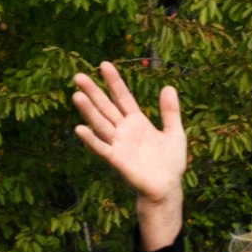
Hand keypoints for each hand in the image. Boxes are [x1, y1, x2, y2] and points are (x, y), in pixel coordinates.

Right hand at [70, 61, 189, 242]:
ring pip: (101, 124)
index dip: (114, 81)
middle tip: (78, 76)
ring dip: (89, 111)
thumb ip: (170, 111)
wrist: (168, 187)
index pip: (122, 97)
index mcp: (137, 121)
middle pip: (106, 107)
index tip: (104, 64)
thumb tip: (168, 86)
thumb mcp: (174, 132)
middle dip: (93, 92)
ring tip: (77, 95)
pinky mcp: (117, 160)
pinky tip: (80, 129)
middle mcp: (124, 130)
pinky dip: (91, 140)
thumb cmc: (170, 161)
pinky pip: (102, 148)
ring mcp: (119, 144)